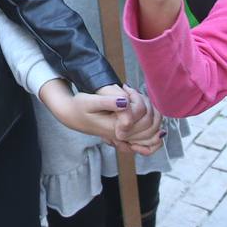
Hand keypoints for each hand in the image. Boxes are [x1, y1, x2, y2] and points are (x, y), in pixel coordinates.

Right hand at [40, 81, 163, 155]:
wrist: (73, 116)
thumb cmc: (80, 107)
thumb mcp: (90, 101)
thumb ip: (108, 102)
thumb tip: (125, 101)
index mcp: (116, 127)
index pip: (141, 115)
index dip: (138, 99)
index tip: (125, 88)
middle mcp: (123, 135)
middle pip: (151, 123)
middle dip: (145, 103)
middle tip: (131, 92)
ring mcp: (126, 137)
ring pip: (153, 130)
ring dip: (151, 111)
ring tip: (136, 99)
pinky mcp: (127, 135)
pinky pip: (148, 138)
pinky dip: (153, 127)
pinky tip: (145, 112)